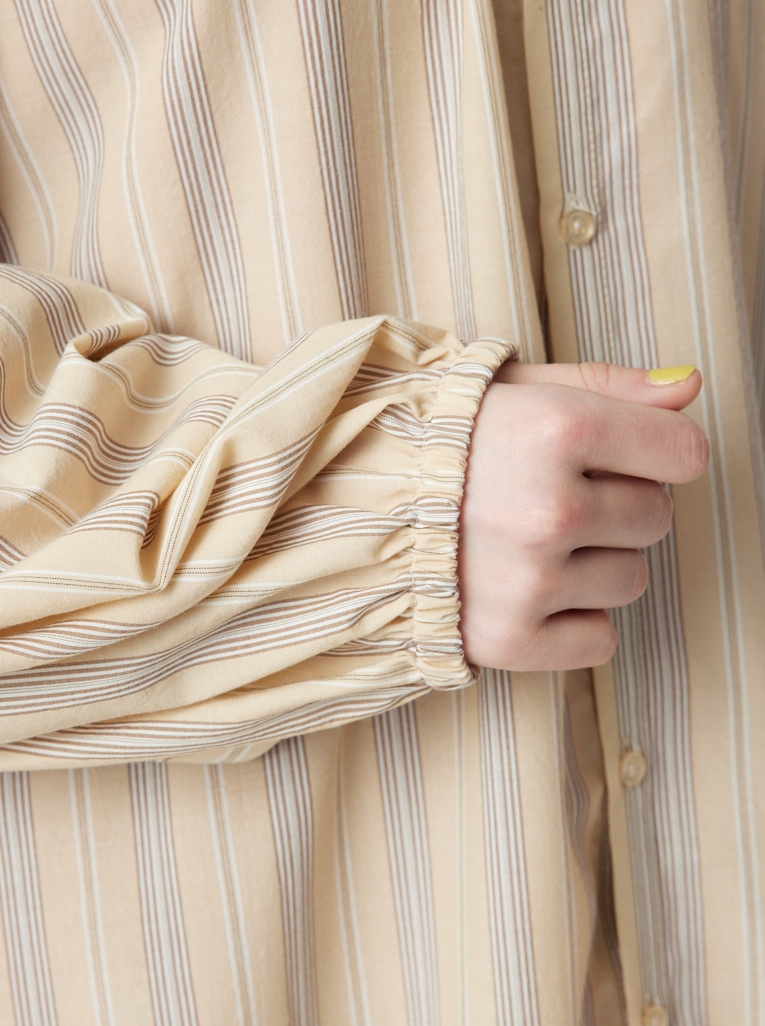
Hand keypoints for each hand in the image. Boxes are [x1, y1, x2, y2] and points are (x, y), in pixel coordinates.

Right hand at [457, 361, 708, 670]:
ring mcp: (529, 581)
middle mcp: (547, 509)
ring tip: (531, 542)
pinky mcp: (508, 640)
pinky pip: (599, 640)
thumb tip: (687, 389)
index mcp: (555, 429)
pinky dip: (572, 622)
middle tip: (551, 495)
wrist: (338, 511)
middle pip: (655, 518)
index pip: (683, 453)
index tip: (619, 453)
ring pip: (632, 579)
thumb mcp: (513, 387)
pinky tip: (528, 590)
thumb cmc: (429, 441)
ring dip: (595, 563)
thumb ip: (607, 385)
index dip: (656, 450)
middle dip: (617, 504)